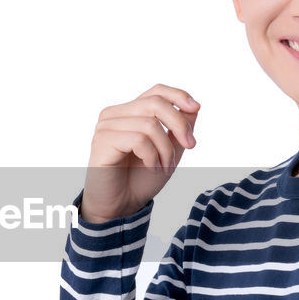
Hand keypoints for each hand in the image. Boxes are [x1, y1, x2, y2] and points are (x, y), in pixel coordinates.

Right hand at [80, 84, 199, 222]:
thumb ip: (179, 129)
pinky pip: (138, 140)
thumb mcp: (169, 151)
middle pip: (155, 103)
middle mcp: (114, 114)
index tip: (196, 109)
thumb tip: (194, 107)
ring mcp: (106, 126)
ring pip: (149, 124)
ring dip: (166, 149)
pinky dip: (152, 156)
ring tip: (165, 166)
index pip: (155, 91)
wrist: (121, 207)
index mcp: (129, 113)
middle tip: (190, 145)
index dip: (178, 96)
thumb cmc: (140, 180)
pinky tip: (152, 168)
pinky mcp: (102, 141)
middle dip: (179, 124)